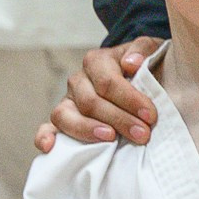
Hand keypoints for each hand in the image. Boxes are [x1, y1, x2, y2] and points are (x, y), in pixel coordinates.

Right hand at [42, 37, 162, 149]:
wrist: (143, 79)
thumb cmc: (147, 68)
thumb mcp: (153, 51)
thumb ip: (143, 50)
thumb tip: (130, 63)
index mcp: (97, 61)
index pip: (108, 82)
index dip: (129, 100)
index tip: (150, 116)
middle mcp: (78, 80)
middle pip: (90, 102)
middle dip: (119, 120)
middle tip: (142, 134)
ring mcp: (68, 101)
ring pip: (65, 115)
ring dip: (87, 129)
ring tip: (110, 139)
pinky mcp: (63, 120)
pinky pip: (48, 127)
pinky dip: (45, 136)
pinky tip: (48, 148)